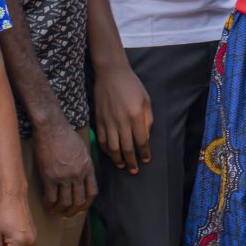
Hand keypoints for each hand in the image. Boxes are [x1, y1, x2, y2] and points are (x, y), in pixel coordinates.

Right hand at [31, 120, 96, 216]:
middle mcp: (78, 174)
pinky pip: (50, 197)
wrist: (52, 128)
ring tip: (56, 212)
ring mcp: (64, 176)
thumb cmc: (65, 135)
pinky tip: (46, 205)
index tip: (82, 208)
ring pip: (65, 202)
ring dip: (60, 210)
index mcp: (88, 167)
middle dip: (74, 211)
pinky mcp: (49, 177)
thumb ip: (83, 164)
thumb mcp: (82, 149)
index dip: (88, 203)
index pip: (93, 192)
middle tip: (67, 214)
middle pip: (79, 200)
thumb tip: (82, 175)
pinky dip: (49, 204)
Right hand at [94, 58, 153, 175]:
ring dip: (118, 159)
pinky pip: (101, 140)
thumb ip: (147, 120)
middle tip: (134, 171)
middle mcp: (121, 122)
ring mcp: (108, 122)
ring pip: (112, 147)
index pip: (141, 141)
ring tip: (122, 166)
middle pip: (127, 148)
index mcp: (136, 116)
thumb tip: (145, 137)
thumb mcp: (146, 100)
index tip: (147, 160)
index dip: (144, 153)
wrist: (111, 74)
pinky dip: (106, 150)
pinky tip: (111, 155)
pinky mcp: (98, 121)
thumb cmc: (132, 85)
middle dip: (131, 162)